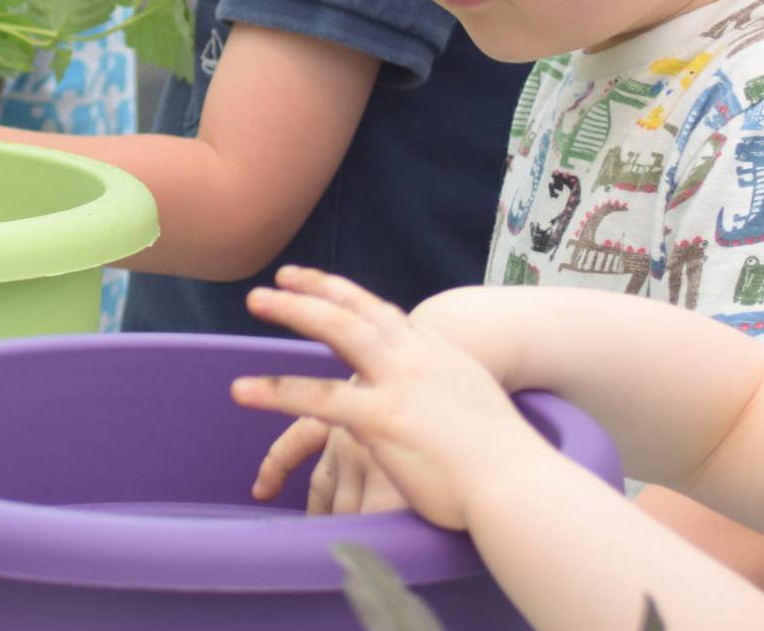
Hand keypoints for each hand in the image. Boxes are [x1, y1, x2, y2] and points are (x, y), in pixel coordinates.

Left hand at [229, 266, 549, 531]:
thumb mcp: (474, 399)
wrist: (520, 484)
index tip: (315, 282)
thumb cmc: (505, 458)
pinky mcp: (382, 419)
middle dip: (314, 289)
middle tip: (276, 280)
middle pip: (355, 308)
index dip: (345, 293)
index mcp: (437, 352)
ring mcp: (399, 383)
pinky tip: (243, 390)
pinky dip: (276, 391)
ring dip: (293, 311)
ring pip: (336, 331)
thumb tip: (431, 388)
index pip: (383, 311)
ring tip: (255, 301)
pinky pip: (317, 399)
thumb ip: (444, 384)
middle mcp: (416, 357)